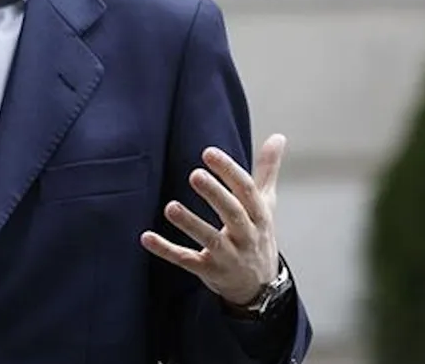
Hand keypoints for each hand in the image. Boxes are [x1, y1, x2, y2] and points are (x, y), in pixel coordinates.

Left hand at [140, 134, 286, 305]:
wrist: (261, 287)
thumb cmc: (258, 235)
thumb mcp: (266, 204)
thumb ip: (267, 170)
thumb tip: (278, 136)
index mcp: (259, 215)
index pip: (246, 190)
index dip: (229, 171)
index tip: (209, 153)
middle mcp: (247, 236)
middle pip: (232, 213)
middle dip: (215, 195)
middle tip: (195, 175)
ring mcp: (228, 256)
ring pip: (210, 240)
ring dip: (191, 224)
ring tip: (170, 207)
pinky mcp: (209, 271)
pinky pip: (187, 261)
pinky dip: (167, 250)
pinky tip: (146, 237)